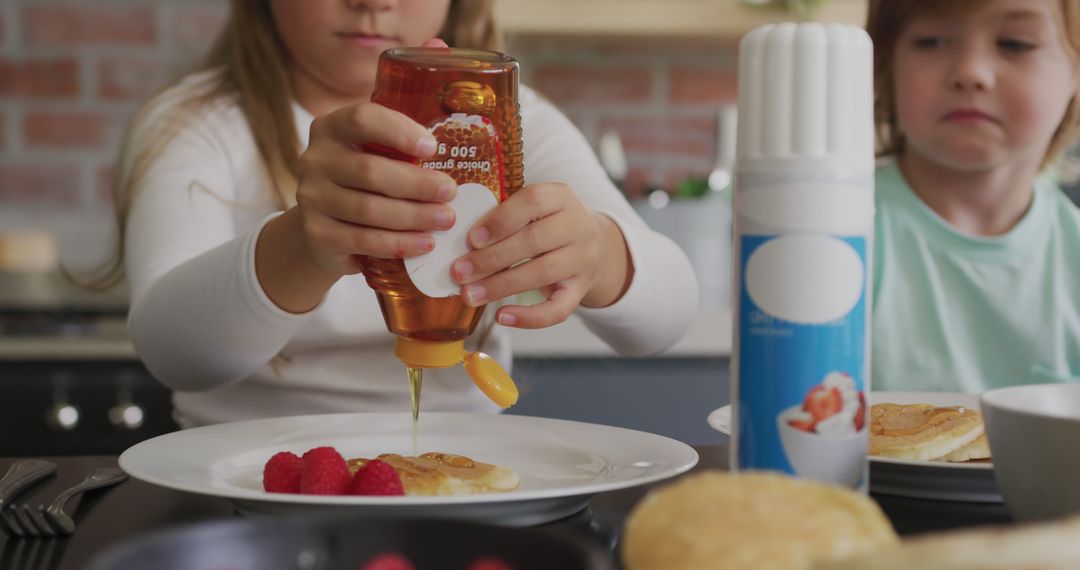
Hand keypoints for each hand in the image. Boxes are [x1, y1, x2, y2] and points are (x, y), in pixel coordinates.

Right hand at [293, 102, 458, 275]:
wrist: (327, 227)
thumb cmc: (364, 183)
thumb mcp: (376, 155)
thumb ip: (401, 149)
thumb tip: (455, 152)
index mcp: (332, 128)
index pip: (362, 119)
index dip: (399, 132)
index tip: (432, 148)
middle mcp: (315, 159)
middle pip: (370, 171)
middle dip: (417, 184)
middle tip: (450, 193)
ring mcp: (311, 198)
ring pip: (368, 209)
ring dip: (413, 217)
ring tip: (445, 220)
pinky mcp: (316, 233)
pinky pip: (362, 240)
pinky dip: (397, 244)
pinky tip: (424, 244)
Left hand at [450, 183, 632, 328]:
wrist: (595, 246)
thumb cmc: (548, 224)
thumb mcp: (534, 209)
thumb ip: (505, 216)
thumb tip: (460, 241)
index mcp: (560, 197)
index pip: (532, 201)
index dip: (500, 220)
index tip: (472, 239)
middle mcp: (577, 226)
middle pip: (534, 241)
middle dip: (491, 258)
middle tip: (460, 272)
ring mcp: (583, 259)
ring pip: (541, 273)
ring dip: (501, 286)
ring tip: (470, 294)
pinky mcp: (581, 290)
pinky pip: (558, 309)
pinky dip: (529, 318)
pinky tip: (502, 316)